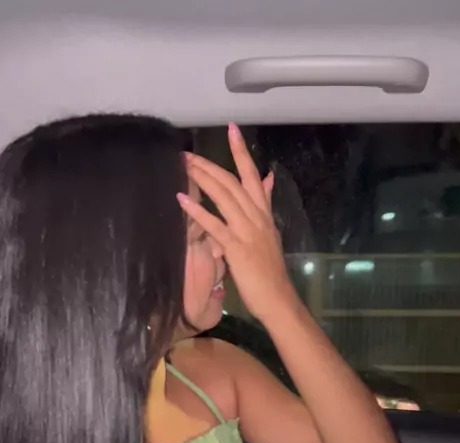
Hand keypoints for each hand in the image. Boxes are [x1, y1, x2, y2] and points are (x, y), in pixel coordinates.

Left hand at [177, 123, 296, 322]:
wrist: (277, 297)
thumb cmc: (270, 269)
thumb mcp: (270, 232)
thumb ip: (266, 204)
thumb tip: (268, 178)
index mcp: (264, 213)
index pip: (253, 176)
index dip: (241, 152)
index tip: (231, 128)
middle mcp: (256, 217)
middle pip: (232, 182)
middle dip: (209, 165)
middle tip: (187, 153)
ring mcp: (247, 231)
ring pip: (224, 197)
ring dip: (202, 179)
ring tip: (184, 167)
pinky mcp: (236, 248)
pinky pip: (214, 226)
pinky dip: (198, 211)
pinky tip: (182, 200)